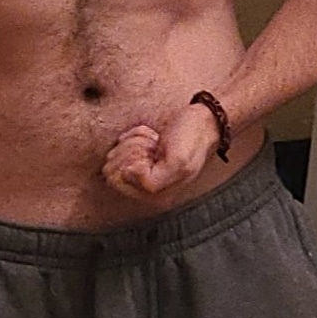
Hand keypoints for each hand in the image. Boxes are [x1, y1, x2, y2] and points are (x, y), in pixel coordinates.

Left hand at [100, 101, 225, 200]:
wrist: (204, 121)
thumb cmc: (192, 140)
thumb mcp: (178, 163)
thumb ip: (151, 180)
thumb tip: (127, 176)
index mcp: (153, 196)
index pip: (116, 181)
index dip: (130, 162)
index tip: (150, 154)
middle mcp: (144, 188)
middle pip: (111, 168)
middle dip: (131, 151)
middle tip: (153, 147)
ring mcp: (140, 172)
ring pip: (115, 155)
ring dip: (135, 142)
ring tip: (155, 142)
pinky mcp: (139, 156)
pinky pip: (122, 143)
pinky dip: (136, 135)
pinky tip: (152, 138)